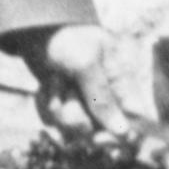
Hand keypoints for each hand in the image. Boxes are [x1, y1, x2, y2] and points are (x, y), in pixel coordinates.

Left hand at [12, 24, 134, 138]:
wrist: (32, 30)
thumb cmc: (65, 38)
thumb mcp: (85, 63)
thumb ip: (103, 98)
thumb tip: (123, 132)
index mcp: (122, 82)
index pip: (136, 121)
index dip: (120, 136)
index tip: (98, 139)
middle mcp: (107, 97)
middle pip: (103, 133)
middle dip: (79, 119)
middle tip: (66, 96)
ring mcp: (85, 104)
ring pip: (77, 132)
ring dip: (60, 111)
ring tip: (53, 82)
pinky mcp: (65, 108)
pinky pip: (58, 126)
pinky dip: (47, 110)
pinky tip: (44, 90)